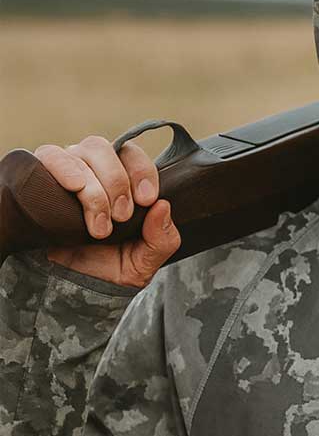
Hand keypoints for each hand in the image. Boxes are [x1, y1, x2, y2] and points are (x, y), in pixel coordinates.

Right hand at [33, 135, 180, 288]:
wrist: (69, 287)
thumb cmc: (109, 266)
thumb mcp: (145, 261)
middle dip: (118, 182)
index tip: (147, 200)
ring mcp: (65, 171)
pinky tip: (75, 187)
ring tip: (99, 225)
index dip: (142, 171)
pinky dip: (64, 168)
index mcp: (121, 179)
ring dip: (94, 188)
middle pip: (105, 148)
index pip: (132, 155)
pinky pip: (49, 156)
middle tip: (122, 216)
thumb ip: (163, 239)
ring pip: (80, 153)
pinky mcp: (37, 178)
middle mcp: (92, 169)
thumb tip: (162, 207)